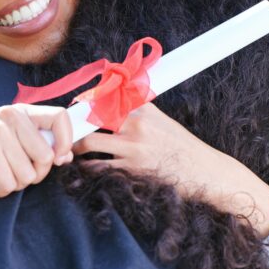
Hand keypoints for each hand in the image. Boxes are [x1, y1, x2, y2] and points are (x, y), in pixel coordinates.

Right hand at [0, 104, 73, 197]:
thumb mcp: (8, 135)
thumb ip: (35, 141)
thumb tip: (66, 156)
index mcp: (20, 111)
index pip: (60, 117)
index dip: (67, 141)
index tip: (59, 159)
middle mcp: (10, 117)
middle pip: (46, 157)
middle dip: (34, 174)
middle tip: (16, 173)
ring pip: (27, 175)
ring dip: (14, 184)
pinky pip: (8, 184)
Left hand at [71, 103, 268, 237]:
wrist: (204, 172)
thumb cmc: (182, 147)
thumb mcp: (163, 121)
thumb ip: (139, 109)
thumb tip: (117, 96)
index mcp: (144, 108)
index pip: (105, 96)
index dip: (85, 101)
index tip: (75, 106)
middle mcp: (136, 124)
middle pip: (92, 117)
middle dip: (74, 123)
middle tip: (64, 128)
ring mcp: (132, 148)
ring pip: (89, 143)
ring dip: (75, 146)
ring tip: (69, 147)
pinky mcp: (131, 170)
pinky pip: (98, 167)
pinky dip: (86, 167)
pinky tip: (83, 166)